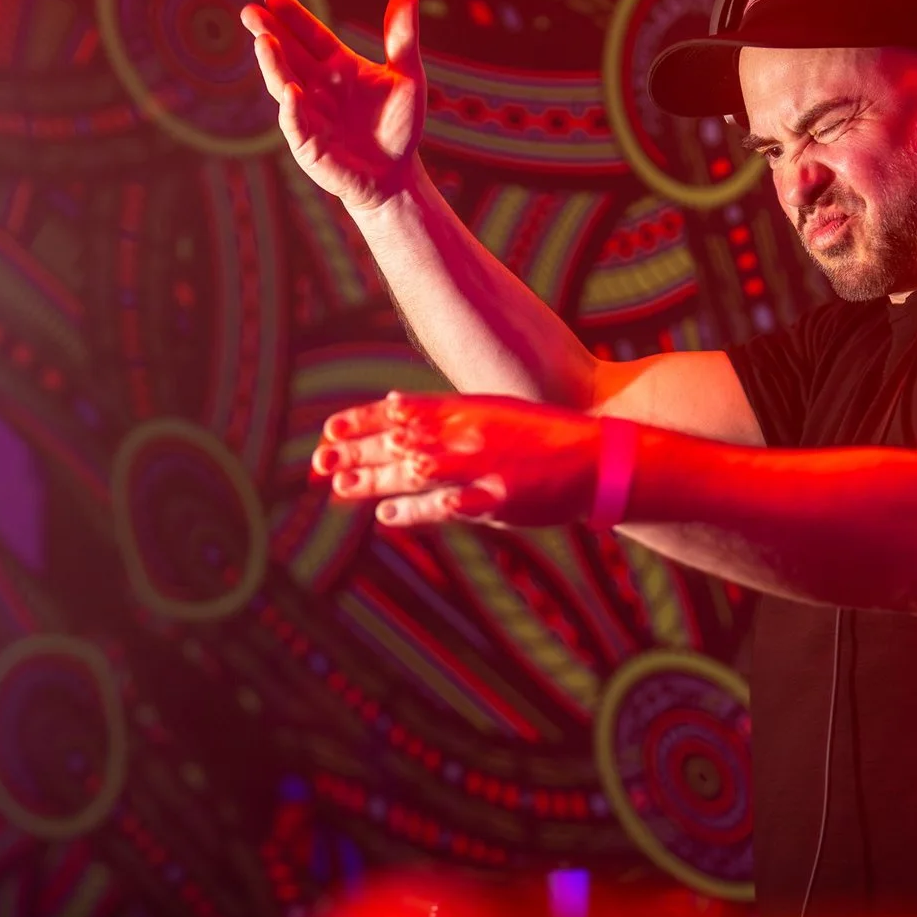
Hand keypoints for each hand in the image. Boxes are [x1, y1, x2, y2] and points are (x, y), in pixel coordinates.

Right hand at [238, 0, 426, 214]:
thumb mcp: (407, 77)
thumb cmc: (399, 126)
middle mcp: (316, 86)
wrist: (396, 175)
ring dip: (273, 65)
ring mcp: (308, 114)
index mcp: (336, 66)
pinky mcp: (308, 145)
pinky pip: (297, 124)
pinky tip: (290, 91)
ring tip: (262, 41)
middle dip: (268, 33)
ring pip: (284, 84)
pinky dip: (292, 109)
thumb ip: (402, 38)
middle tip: (249, 11)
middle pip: (288, 54)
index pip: (309, 35)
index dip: (292, 17)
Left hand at [313, 391, 601, 528]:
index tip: (329, 430)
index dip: (363, 421)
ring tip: (340, 487)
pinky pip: (447, 506)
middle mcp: (469, 434)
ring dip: (375, 480)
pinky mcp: (497, 501)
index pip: (402, 411)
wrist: (597, 460)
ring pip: (416, 472)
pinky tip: (386, 514)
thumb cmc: (543, 436)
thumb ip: (440, 409)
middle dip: (358, 452)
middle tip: (319, 462)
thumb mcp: (491, 410)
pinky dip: (415, 510)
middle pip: (401, 441)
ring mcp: (482, 468)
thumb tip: (392, 402)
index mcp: (467, 410)